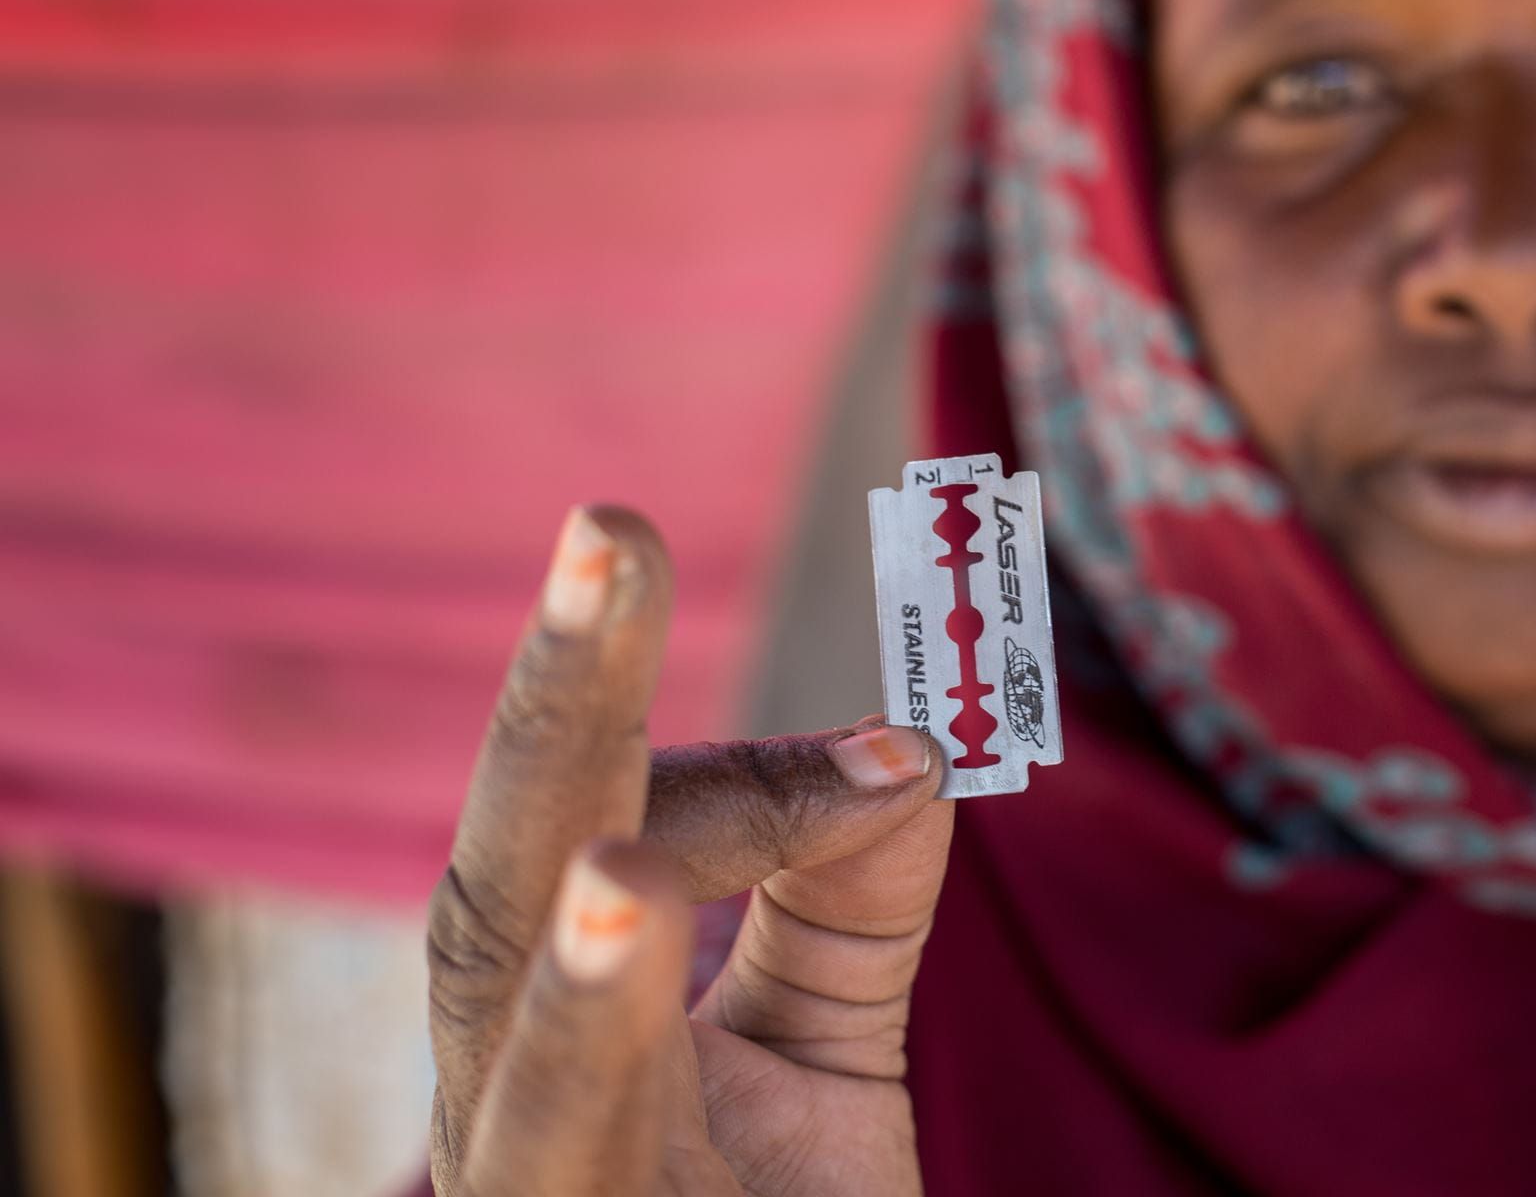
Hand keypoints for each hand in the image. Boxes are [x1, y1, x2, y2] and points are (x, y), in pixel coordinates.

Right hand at [427, 506, 951, 1195]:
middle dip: (559, 710)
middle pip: (500, 878)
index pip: (603, 837)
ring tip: (621, 859)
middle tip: (605, 527)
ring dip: (575, 944)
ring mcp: (526, 1186)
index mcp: (557, 1011)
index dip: (744, 772)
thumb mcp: (820, 1054)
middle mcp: (504, 1096)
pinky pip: (570, 1154)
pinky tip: (616, 927)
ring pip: (515, 1047)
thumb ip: (848, 898)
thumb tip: (913, 743)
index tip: (904, 750)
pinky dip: (597, 1040)